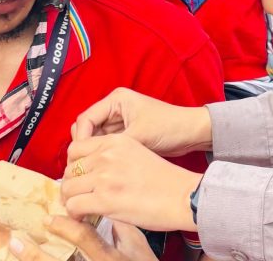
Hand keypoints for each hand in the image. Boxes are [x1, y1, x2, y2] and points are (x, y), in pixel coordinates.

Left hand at [8, 215, 157, 260]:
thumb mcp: (139, 249)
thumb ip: (122, 228)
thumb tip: (103, 208)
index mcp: (111, 260)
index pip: (86, 240)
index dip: (66, 227)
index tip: (49, 219)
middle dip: (35, 255)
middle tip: (17, 241)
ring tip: (16, 249)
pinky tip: (29, 258)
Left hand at [63, 134, 201, 232]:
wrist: (184, 196)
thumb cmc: (166, 180)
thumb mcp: (137, 153)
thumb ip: (113, 156)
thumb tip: (93, 170)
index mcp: (115, 141)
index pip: (76, 148)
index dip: (74, 165)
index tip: (80, 178)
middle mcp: (107, 155)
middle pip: (69, 169)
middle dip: (71, 184)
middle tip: (79, 196)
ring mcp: (104, 177)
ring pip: (67, 188)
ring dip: (71, 200)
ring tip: (81, 208)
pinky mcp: (104, 199)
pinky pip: (74, 206)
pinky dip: (75, 215)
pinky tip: (85, 217)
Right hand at [72, 88, 211, 156]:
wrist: (191, 133)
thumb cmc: (170, 127)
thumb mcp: (139, 135)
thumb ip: (112, 146)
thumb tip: (91, 160)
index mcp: (116, 100)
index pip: (85, 119)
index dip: (81, 139)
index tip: (81, 159)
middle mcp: (114, 109)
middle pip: (86, 129)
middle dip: (83, 147)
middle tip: (83, 168)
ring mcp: (119, 122)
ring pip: (94, 139)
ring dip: (92, 154)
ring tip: (91, 172)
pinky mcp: (125, 135)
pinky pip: (105, 146)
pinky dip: (102, 156)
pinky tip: (101, 170)